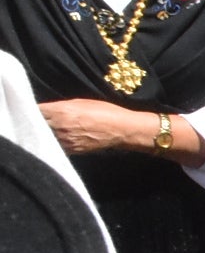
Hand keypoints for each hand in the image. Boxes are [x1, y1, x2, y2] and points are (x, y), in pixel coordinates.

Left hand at [38, 99, 152, 157]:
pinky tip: (58, 138)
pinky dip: (54, 142)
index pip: (35, 110)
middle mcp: (59, 127)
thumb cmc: (105, 112)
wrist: (122, 130)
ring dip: (45, 133)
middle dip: (36, 121)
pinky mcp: (72, 151)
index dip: (33, 109)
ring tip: (49, 129)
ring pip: (45, 137)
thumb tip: (47, 110)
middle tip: (40, 118)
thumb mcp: (80, 102)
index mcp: (60, 111)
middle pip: (37, 124)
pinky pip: (55, 146)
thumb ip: (60, 106)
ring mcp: (65, 141)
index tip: (35, 108)